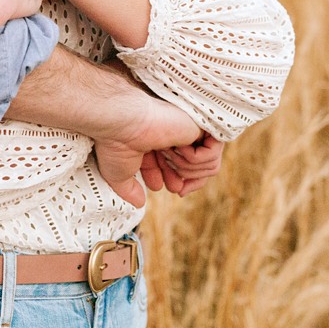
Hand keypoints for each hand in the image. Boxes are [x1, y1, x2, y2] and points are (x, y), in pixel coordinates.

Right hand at [92, 85, 200, 206]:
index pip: (183, 165)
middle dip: (191, 182)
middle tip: (178, 190)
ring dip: (188, 170)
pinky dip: (195, 161)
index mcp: (161, 141)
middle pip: (203, 166)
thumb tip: (139, 203)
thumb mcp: (119, 174)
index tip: (164, 188)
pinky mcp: (201, 127)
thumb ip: (129, 189)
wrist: (121, 124)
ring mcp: (191, 130)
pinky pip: (212, 155)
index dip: (179, 181)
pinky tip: (176, 148)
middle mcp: (178, 134)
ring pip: (209, 164)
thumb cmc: (116, 144)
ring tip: (169, 157)